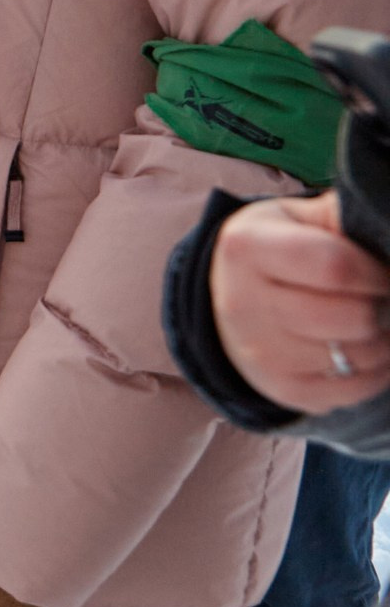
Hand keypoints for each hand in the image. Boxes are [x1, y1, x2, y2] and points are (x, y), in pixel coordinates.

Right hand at [210, 190, 389, 413]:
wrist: (232, 300)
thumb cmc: (280, 250)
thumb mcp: (299, 219)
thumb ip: (340, 217)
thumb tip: (386, 224)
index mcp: (246, 248)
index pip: (334, 266)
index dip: (376, 272)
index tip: (381, 270)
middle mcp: (243, 304)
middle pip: (353, 317)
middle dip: (384, 306)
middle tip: (379, 295)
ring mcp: (261, 354)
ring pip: (361, 354)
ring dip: (384, 338)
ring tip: (372, 319)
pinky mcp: (283, 390)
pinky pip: (357, 388)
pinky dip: (377, 369)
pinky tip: (363, 346)